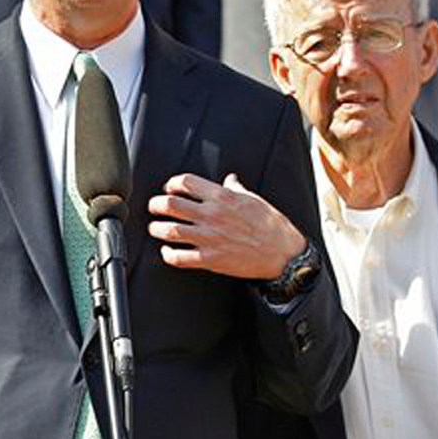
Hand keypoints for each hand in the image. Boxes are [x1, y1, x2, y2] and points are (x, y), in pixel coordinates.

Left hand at [147, 173, 305, 279]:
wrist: (282, 253)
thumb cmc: (271, 225)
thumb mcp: (254, 199)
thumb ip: (237, 188)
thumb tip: (230, 179)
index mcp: (222, 197)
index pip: (186, 182)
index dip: (172, 184)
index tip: (169, 189)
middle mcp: (212, 215)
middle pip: (170, 204)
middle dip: (156, 205)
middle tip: (154, 207)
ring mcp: (209, 238)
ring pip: (170, 230)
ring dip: (157, 228)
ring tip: (155, 228)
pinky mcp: (210, 259)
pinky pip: (180, 258)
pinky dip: (168, 255)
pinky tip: (167, 252)